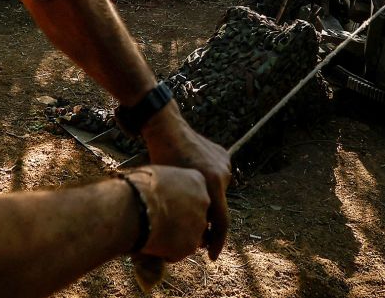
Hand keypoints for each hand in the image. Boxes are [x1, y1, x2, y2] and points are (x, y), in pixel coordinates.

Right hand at [124, 166, 208, 260]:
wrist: (135, 208)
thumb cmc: (139, 187)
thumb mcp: (156, 173)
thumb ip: (166, 181)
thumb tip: (158, 184)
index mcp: (197, 180)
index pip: (194, 192)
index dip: (178, 201)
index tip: (164, 202)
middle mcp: (204, 201)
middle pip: (195, 214)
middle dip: (181, 219)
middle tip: (160, 220)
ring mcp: (199, 224)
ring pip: (190, 234)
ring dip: (176, 237)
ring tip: (153, 233)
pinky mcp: (191, 245)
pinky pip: (181, 251)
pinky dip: (169, 251)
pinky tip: (153, 244)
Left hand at [141, 105, 231, 258]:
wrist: (165, 127)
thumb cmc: (159, 160)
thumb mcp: (168, 190)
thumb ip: (181, 213)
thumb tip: (183, 241)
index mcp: (211, 183)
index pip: (221, 222)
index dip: (216, 243)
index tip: (211, 258)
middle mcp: (222, 174)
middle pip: (217, 208)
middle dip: (207, 222)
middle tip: (194, 234)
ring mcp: (225, 163)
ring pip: (216, 193)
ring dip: (206, 201)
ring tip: (187, 201)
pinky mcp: (223, 155)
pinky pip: (215, 178)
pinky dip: (206, 185)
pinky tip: (191, 182)